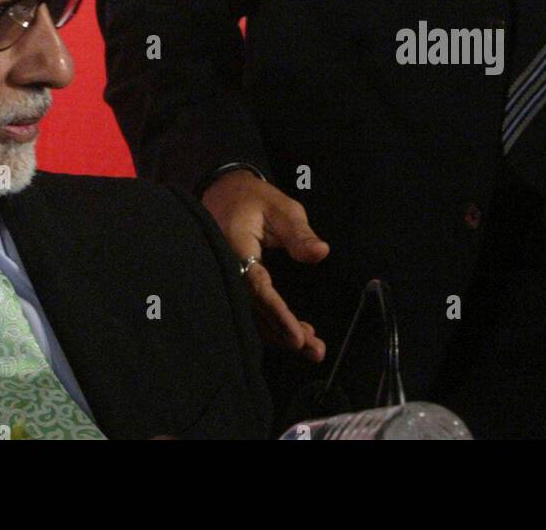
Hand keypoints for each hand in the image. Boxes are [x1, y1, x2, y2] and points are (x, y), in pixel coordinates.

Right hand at [201, 169, 329, 361]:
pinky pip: (251, 310)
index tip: (298, 336)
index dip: (277, 313)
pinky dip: (272, 325)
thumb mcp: (281, 208)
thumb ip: (299, 233)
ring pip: (252, 315)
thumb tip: (320, 253)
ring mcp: (228, 279)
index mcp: (235, 247)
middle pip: (254, 310)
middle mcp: (227, 268)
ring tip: (313, 348)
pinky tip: (295, 335)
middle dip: (284, 333)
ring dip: (280, 334)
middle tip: (315, 350)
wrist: (224, 195)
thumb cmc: (255, 200)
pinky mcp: (234, 285)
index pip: (257, 287)